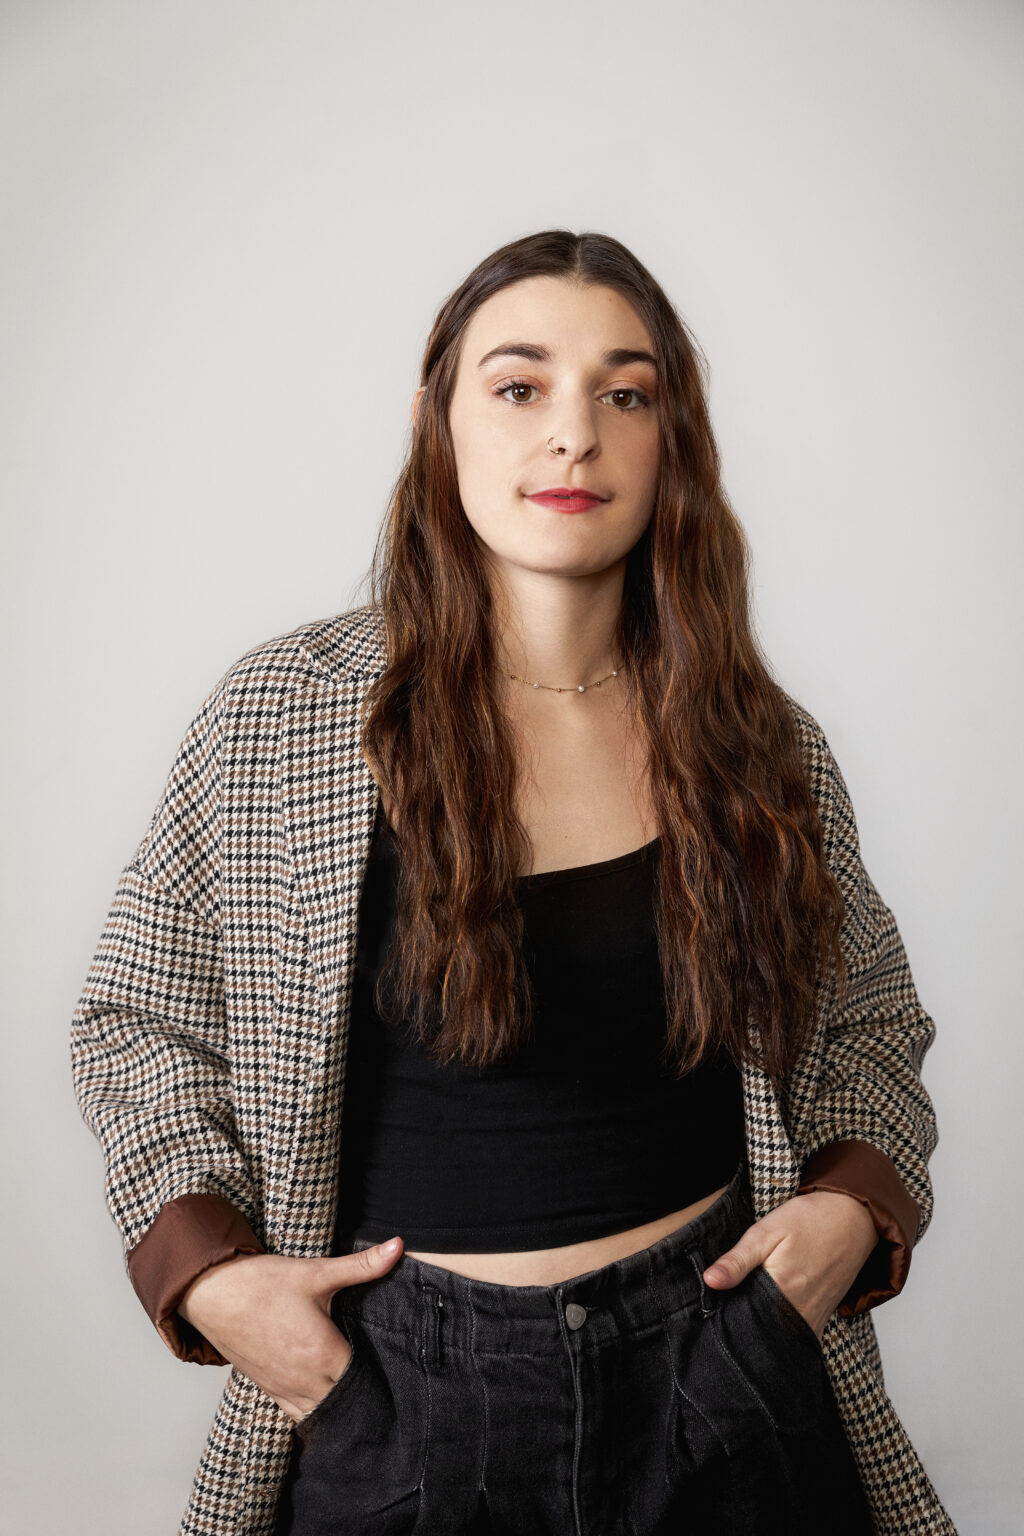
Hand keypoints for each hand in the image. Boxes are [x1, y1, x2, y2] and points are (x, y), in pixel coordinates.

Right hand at [178, 1237, 404, 1422]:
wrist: (212, 1293)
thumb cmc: (264, 1283)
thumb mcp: (317, 1272)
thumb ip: (362, 1266)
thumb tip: (398, 1247)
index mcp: (323, 1355)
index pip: (365, 1380)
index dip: (382, 1375)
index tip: (395, 1366)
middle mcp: (305, 1380)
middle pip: (346, 1402)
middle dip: (363, 1392)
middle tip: (381, 1381)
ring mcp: (284, 1389)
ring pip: (321, 1413)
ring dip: (338, 1405)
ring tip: (356, 1392)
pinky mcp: (268, 1388)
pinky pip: (296, 1414)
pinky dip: (313, 1410)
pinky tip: (323, 1397)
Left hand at [701, 1193, 878, 1339]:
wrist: (855, 1218)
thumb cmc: (809, 1220)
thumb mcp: (766, 1231)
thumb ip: (737, 1260)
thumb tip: (709, 1281)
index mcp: (782, 1291)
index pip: (742, 1321)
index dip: (724, 1317)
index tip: (712, 1308)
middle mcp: (801, 1314)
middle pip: (761, 1334)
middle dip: (741, 1327)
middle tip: (726, 1309)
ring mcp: (815, 1320)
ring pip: (778, 1338)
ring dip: (760, 1328)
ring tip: (744, 1311)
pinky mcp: (822, 1319)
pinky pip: (795, 1335)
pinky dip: (779, 1328)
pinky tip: (768, 1313)